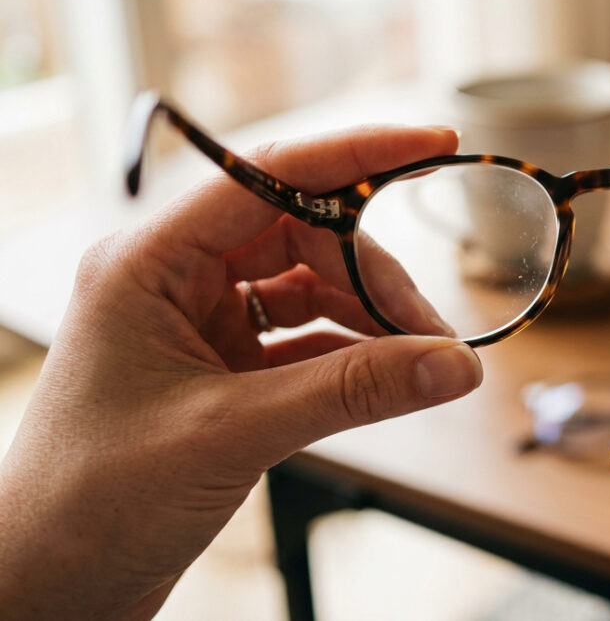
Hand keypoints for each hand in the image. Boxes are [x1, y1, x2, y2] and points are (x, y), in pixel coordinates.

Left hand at [0, 127, 483, 619]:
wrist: (46, 584)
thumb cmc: (93, 499)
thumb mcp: (232, 434)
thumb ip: (352, 392)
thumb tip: (454, 365)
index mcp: (149, 259)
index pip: (270, 174)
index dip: (359, 152)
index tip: (435, 141)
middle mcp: (174, 276)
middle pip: (304, 233)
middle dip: (375, 274)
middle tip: (432, 332)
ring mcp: (198, 320)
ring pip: (311, 284)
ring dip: (370, 317)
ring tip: (420, 362)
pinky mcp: (221, 366)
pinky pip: (306, 336)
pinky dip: (352, 352)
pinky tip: (389, 377)